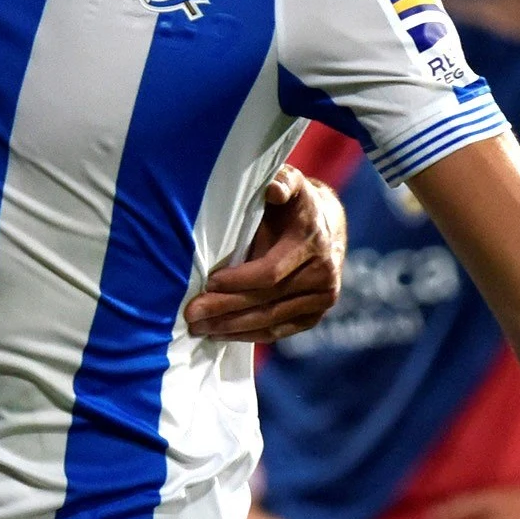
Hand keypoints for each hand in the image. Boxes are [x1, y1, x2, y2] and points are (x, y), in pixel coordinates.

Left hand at [185, 166, 345, 342]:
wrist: (327, 225)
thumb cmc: (294, 205)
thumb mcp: (290, 185)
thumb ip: (282, 183)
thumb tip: (273, 190)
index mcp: (312, 242)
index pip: (271, 272)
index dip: (238, 281)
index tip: (209, 282)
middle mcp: (323, 274)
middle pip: (267, 301)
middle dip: (225, 309)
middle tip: (192, 315)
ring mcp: (322, 299)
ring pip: (271, 320)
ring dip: (232, 327)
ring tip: (199, 329)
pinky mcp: (315, 316)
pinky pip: (279, 331)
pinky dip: (248, 335)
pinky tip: (222, 335)